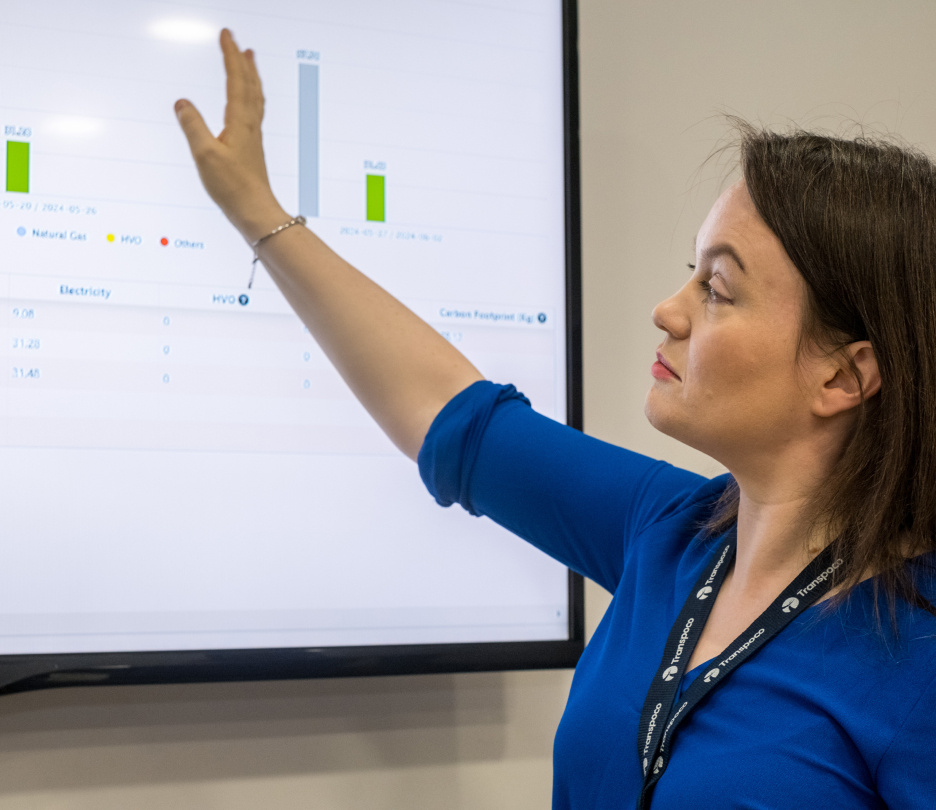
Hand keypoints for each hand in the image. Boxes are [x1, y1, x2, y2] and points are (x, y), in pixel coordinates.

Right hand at [175, 29, 287, 241]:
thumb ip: (192, 126)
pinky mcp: (252, 148)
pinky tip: (246, 103)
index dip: (230, 56)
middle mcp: (250, 125)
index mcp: (240, 122)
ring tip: (249, 62)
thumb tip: (181, 102)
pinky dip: (251, 97)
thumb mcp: (205, 155)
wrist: (255, 212)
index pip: (236, 80)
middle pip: (250, 85)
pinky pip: (254, 112)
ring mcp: (253, 136)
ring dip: (251, 76)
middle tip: (237, 41)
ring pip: (255, 98)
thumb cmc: (232, 187)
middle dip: (242, 61)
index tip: (226, 34)